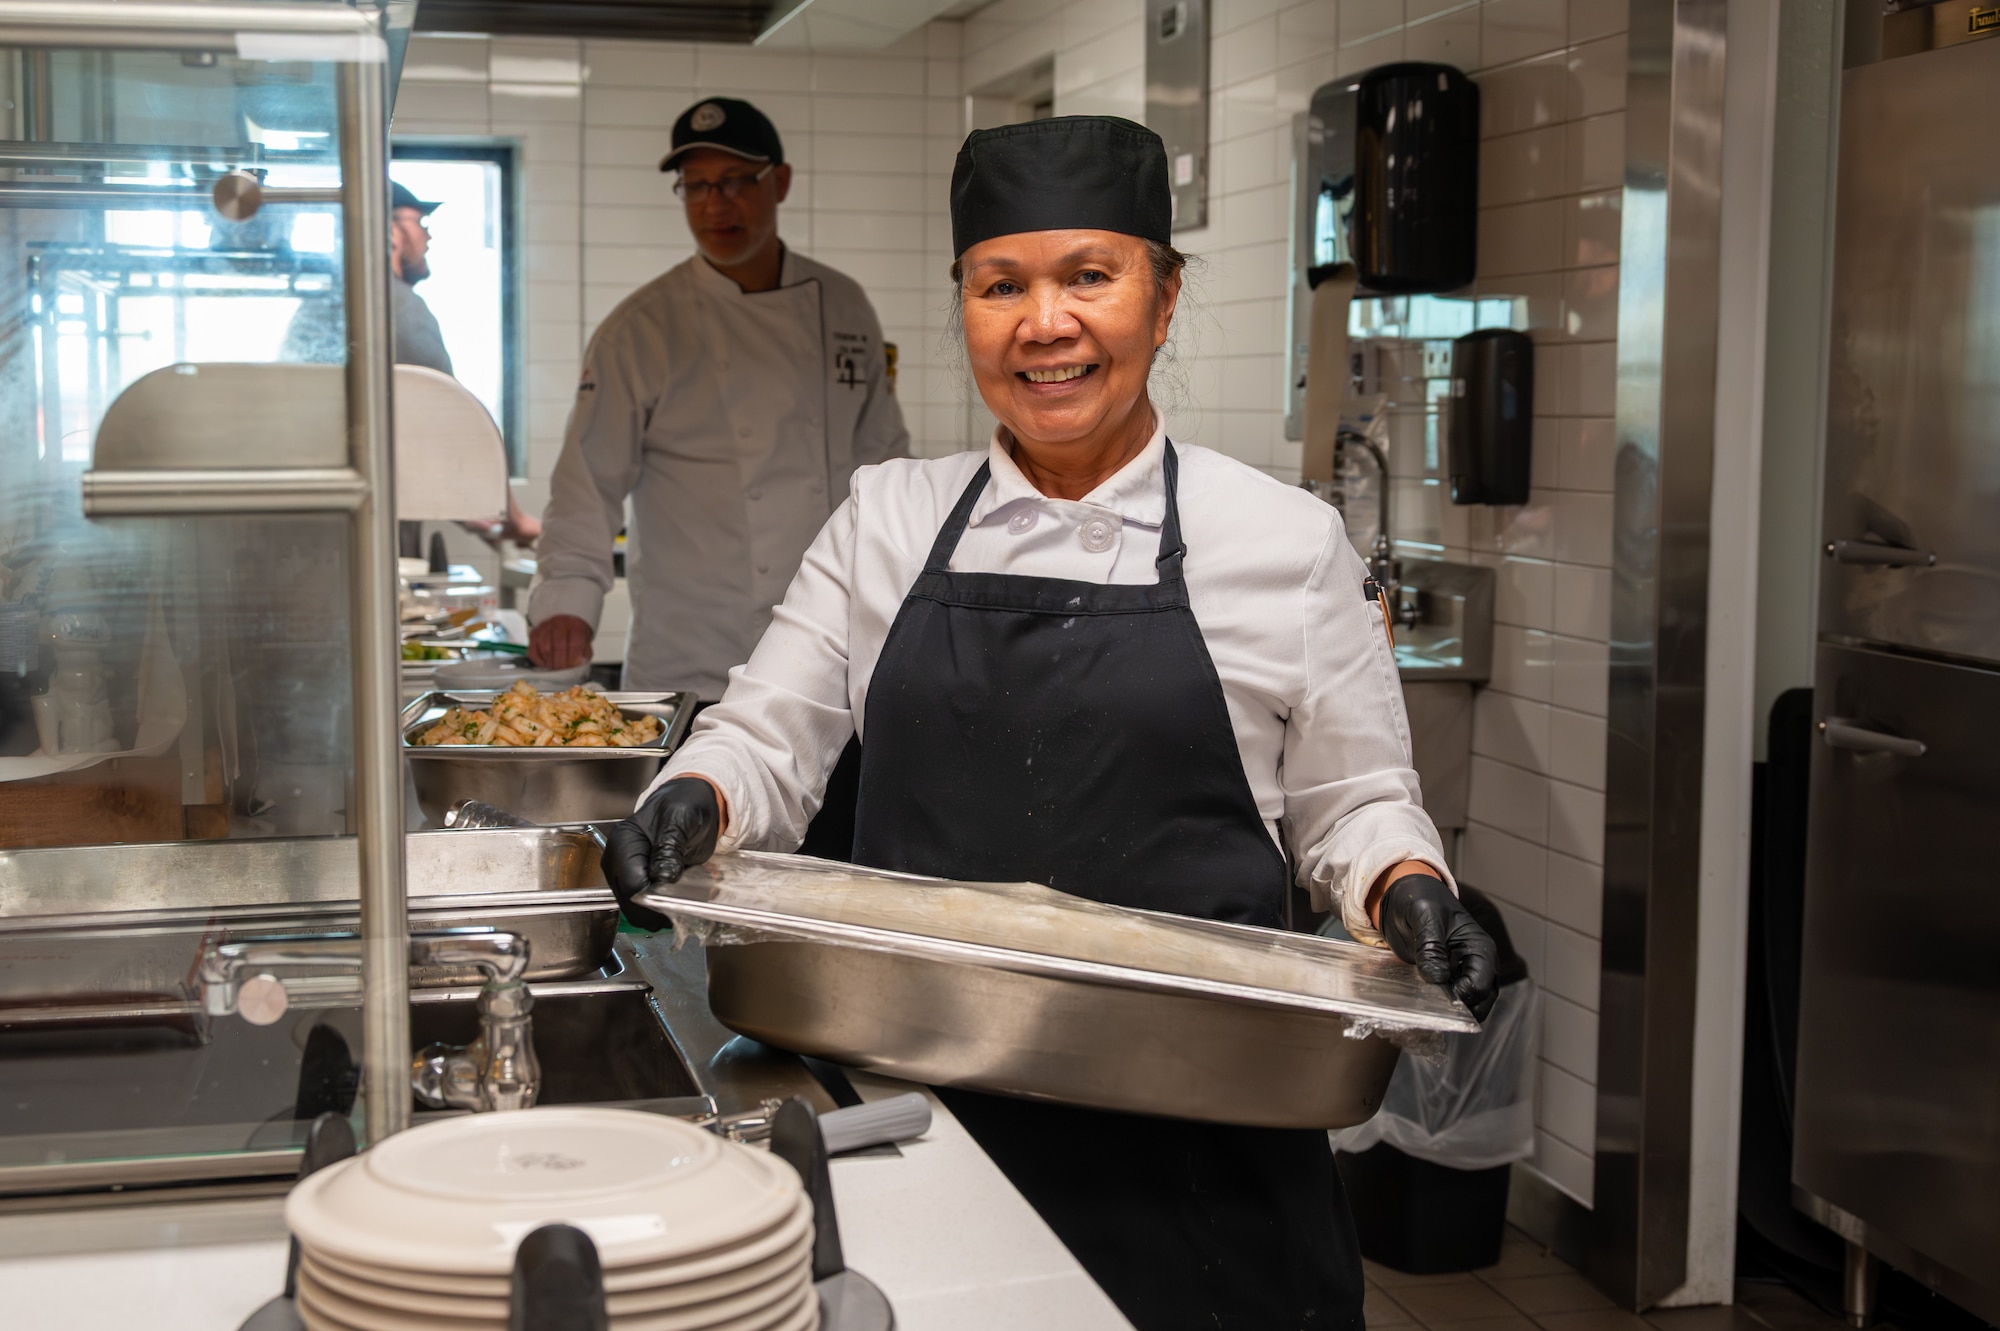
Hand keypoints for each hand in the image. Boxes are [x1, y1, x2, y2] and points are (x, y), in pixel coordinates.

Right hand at [529, 614, 592, 668]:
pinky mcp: (534, 633)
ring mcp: (545, 627)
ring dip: (550, 662)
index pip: (575, 643)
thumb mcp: (585, 645)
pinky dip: (538, 661)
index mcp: (575, 626)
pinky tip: (545, 664)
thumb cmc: (575, 637)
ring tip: (554, 667)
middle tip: (562, 671)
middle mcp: (559, 624)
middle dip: (560, 663)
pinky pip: (533, 650)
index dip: (573, 658)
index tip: (571, 668)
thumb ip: (583, 656)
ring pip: (544, 648)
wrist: (566, 624)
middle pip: (558, 646)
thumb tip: (577, 667)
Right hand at [601, 778, 721, 929]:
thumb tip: (662, 877)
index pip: (631, 886)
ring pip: (637, 910)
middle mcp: (618, 861)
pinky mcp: (636, 883)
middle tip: (685, 907)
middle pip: (630, 903)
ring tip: (685, 901)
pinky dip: (663, 909)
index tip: (676, 902)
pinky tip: (679, 899)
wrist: (690, 803)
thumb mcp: (681, 819)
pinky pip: (646, 907)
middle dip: (657, 910)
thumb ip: (670, 847)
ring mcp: (625, 875)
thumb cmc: (685, 805)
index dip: (652, 900)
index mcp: (623, 842)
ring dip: (661, 912)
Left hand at [1378, 873, 1498, 1021]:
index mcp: (1481, 948)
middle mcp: (1478, 965)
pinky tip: (1423, 999)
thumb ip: (1431, 947)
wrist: (1405, 897)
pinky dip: (1441, 1006)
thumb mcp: (1425, 916)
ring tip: (1428, 1002)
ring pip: (1469, 1005)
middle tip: (1433, 1003)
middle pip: (1481, 1001)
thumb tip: (1437, 978)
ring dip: (1451, 1010)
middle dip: (1460, 1008)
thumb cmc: (1421, 900)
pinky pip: (1452, 1001)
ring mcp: (1464, 974)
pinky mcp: (1447, 979)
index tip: (1438, 991)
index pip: (1481, 985)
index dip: (1461, 994)